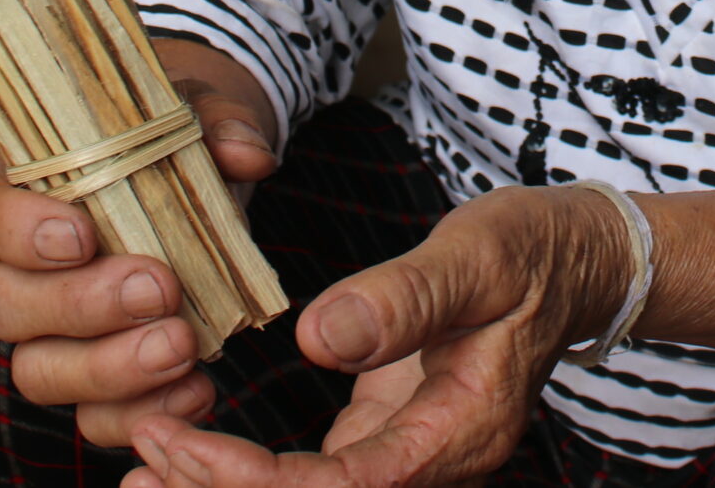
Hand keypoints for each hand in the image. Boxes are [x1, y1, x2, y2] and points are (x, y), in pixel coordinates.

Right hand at [0, 39, 281, 446]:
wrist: (205, 175)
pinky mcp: (94, 378)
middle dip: (78, 305)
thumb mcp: (194, 112)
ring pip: (39, 372)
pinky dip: (139, 415)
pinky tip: (195, 389)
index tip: (79, 234)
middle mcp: (16, 269)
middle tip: (158, 287)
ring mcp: (48, 333)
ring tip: (181, 345)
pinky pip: (93, 418)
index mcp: (16, 191)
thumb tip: (246, 154)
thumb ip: (217, 124)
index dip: (12, 232)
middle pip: (2, 305)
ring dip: (108, 368)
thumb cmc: (172, 137)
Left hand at [124, 184, 633, 487]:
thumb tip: (317, 336)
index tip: (180, 446)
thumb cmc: (531, 250)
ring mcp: (411, 454)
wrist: (575, 258)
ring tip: (142, 475)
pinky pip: (312, 476)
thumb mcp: (476, 256)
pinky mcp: (390, 437)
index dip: (254, 481)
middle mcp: (434, 461)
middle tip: (139, 463)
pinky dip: (248, 472)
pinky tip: (190, 455)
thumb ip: (404, 299)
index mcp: (461, 433)